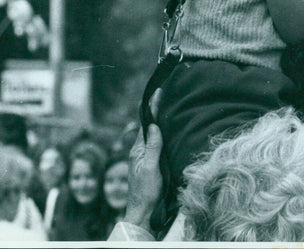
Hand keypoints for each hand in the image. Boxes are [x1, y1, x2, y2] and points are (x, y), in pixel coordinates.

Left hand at [124, 90, 163, 228]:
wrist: (142, 213)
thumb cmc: (146, 192)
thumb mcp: (150, 168)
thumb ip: (152, 147)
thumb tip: (154, 125)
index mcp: (138, 149)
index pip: (146, 122)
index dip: (152, 106)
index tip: (158, 91)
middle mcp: (139, 151)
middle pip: (147, 125)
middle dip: (154, 109)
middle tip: (162, 94)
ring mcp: (143, 157)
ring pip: (150, 134)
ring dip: (156, 120)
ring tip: (164, 107)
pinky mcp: (148, 164)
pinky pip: (154, 143)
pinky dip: (159, 133)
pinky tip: (164, 132)